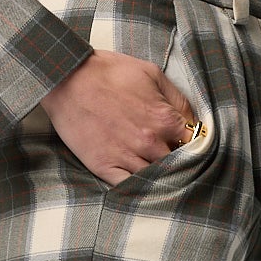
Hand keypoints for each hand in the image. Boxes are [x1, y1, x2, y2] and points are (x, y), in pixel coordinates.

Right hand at [40, 49, 199, 185]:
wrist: (66, 78)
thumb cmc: (108, 72)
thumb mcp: (151, 73)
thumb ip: (177, 98)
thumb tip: (194, 119)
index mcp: (165, 119)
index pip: (194, 144)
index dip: (194, 145)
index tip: (189, 145)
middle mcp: (149, 143)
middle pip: (177, 165)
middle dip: (178, 162)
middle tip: (173, 158)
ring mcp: (127, 157)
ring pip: (156, 179)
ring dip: (160, 177)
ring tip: (158, 172)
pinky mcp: (105, 167)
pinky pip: (130, 188)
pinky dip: (138, 188)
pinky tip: (140, 183)